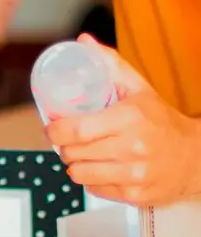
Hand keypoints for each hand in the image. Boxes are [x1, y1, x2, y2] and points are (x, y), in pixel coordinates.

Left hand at [45, 36, 200, 205]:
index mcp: (130, 118)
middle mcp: (134, 147)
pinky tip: (101, 168)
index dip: (54, 131)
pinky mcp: (136, 195)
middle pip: (73, 153)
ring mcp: (135, 174)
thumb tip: (83, 41)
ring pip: (80, 174)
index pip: (76, 129)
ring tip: (82, 154)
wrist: (195, 157)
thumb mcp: (138, 89)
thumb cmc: (159, 120)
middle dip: (62, 146)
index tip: (50, 127)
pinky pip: (94, 190)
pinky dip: (91, 180)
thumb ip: (110, 65)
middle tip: (66, 140)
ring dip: (74, 165)